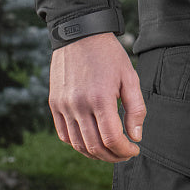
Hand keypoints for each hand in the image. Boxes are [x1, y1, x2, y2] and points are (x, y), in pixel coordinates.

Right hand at [49, 32, 146, 162]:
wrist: (80, 33)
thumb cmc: (108, 54)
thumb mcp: (129, 76)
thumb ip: (136, 108)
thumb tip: (136, 137)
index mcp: (100, 98)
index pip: (112, 138)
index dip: (125, 150)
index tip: (134, 149)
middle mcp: (79, 105)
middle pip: (95, 147)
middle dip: (113, 156)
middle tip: (124, 154)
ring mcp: (63, 106)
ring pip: (78, 145)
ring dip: (95, 154)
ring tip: (109, 151)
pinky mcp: (54, 104)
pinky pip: (64, 135)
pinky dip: (78, 144)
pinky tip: (91, 141)